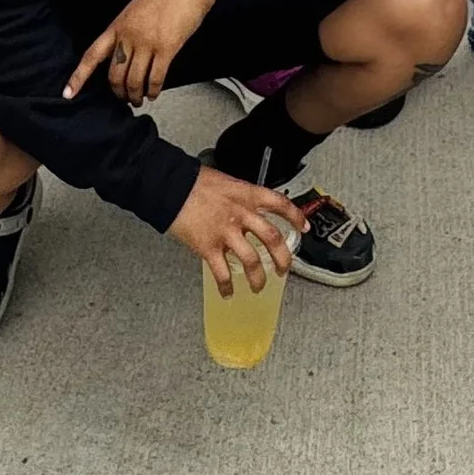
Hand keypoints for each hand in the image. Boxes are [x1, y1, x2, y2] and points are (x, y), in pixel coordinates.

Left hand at [63, 0, 220, 108]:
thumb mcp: (135, 9)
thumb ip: (126, 31)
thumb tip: (124, 55)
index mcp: (117, 25)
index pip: (92, 55)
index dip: (79, 77)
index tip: (68, 94)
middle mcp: (129, 36)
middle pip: (114, 75)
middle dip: (118, 92)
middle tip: (123, 99)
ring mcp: (147, 43)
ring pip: (134, 81)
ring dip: (136, 96)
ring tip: (139, 100)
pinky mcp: (167, 48)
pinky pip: (156, 78)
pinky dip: (154, 90)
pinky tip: (154, 93)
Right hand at [168, 165, 309, 292]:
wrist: (170, 186)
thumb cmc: (194, 181)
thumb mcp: (226, 182)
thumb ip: (240, 197)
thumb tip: (247, 209)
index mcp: (247, 195)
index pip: (280, 204)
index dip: (296, 217)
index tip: (303, 227)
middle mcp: (241, 213)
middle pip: (272, 238)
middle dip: (283, 258)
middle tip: (284, 269)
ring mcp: (225, 231)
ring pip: (251, 260)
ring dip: (258, 278)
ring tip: (258, 287)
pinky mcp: (208, 246)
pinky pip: (222, 273)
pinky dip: (227, 286)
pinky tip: (228, 292)